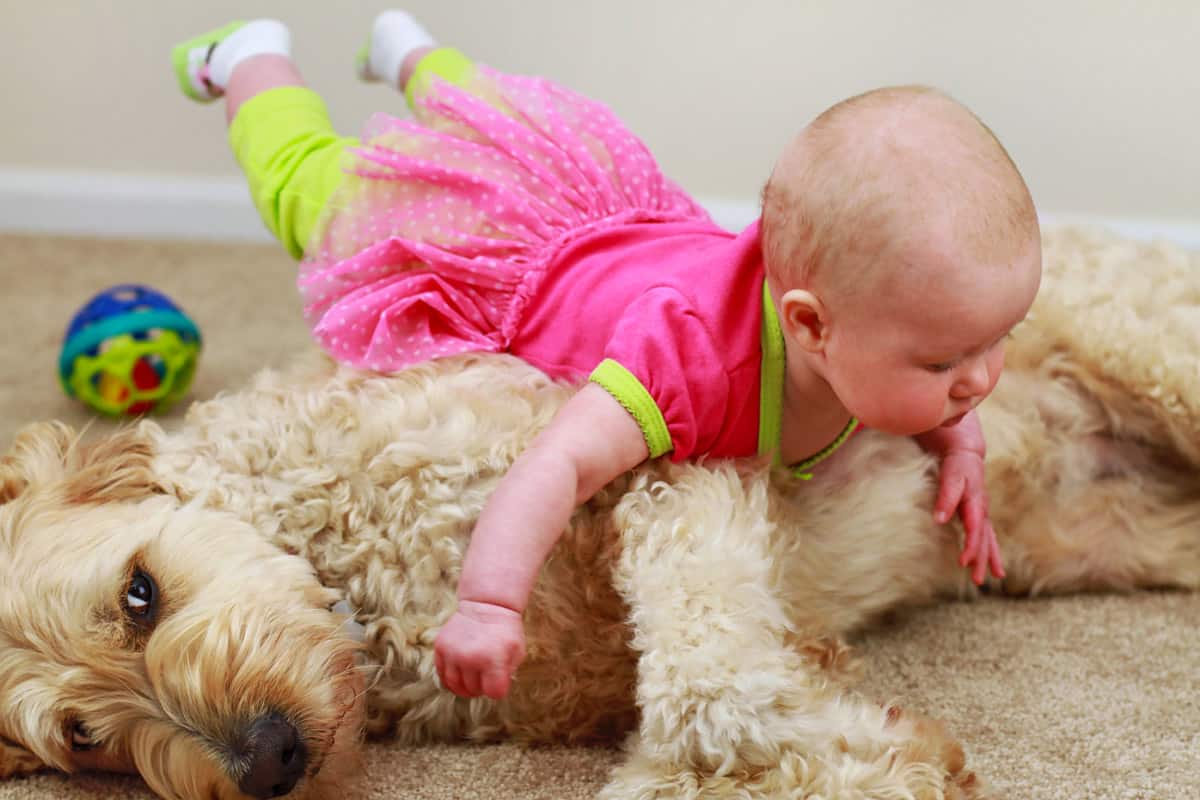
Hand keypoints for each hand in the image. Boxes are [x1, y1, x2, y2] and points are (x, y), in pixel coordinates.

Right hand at [434, 599, 525, 698]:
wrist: (486, 604)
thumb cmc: (505, 630)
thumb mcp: (517, 651)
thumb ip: (508, 673)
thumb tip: (496, 690)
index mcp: (493, 660)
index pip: (494, 693)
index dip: (497, 689)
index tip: (498, 681)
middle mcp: (470, 658)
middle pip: (473, 690)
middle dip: (481, 687)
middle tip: (485, 677)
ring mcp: (452, 653)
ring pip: (454, 685)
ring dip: (464, 685)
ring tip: (471, 678)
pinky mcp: (440, 647)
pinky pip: (441, 673)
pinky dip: (450, 677)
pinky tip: (460, 671)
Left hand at [933, 449, 1004, 584]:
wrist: (966, 454)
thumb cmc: (956, 466)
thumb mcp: (949, 478)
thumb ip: (945, 498)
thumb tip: (939, 519)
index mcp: (976, 504)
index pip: (975, 531)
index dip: (971, 548)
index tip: (963, 563)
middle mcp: (982, 511)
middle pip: (984, 540)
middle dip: (982, 560)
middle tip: (978, 580)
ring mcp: (982, 513)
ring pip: (989, 539)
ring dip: (990, 558)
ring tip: (997, 576)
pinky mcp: (979, 514)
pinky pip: (986, 535)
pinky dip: (990, 548)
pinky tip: (991, 560)